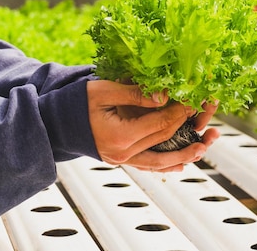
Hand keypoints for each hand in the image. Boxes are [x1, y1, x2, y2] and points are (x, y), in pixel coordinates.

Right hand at [86, 80, 219, 171]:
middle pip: (162, 140)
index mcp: (119, 136)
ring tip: (202, 148)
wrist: (53, 123)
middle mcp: (122, 153)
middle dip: (185, 126)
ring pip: (159, 161)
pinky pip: (147, 165)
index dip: (179, 111)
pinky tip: (180, 164)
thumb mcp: (103, 91)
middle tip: (203, 113)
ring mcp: (121, 160)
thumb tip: (164, 96)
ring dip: (183, 155)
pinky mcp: (120, 160)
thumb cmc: (75, 103)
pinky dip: (165, 165)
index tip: (193, 99)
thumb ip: (134, 93)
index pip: (159, 124)